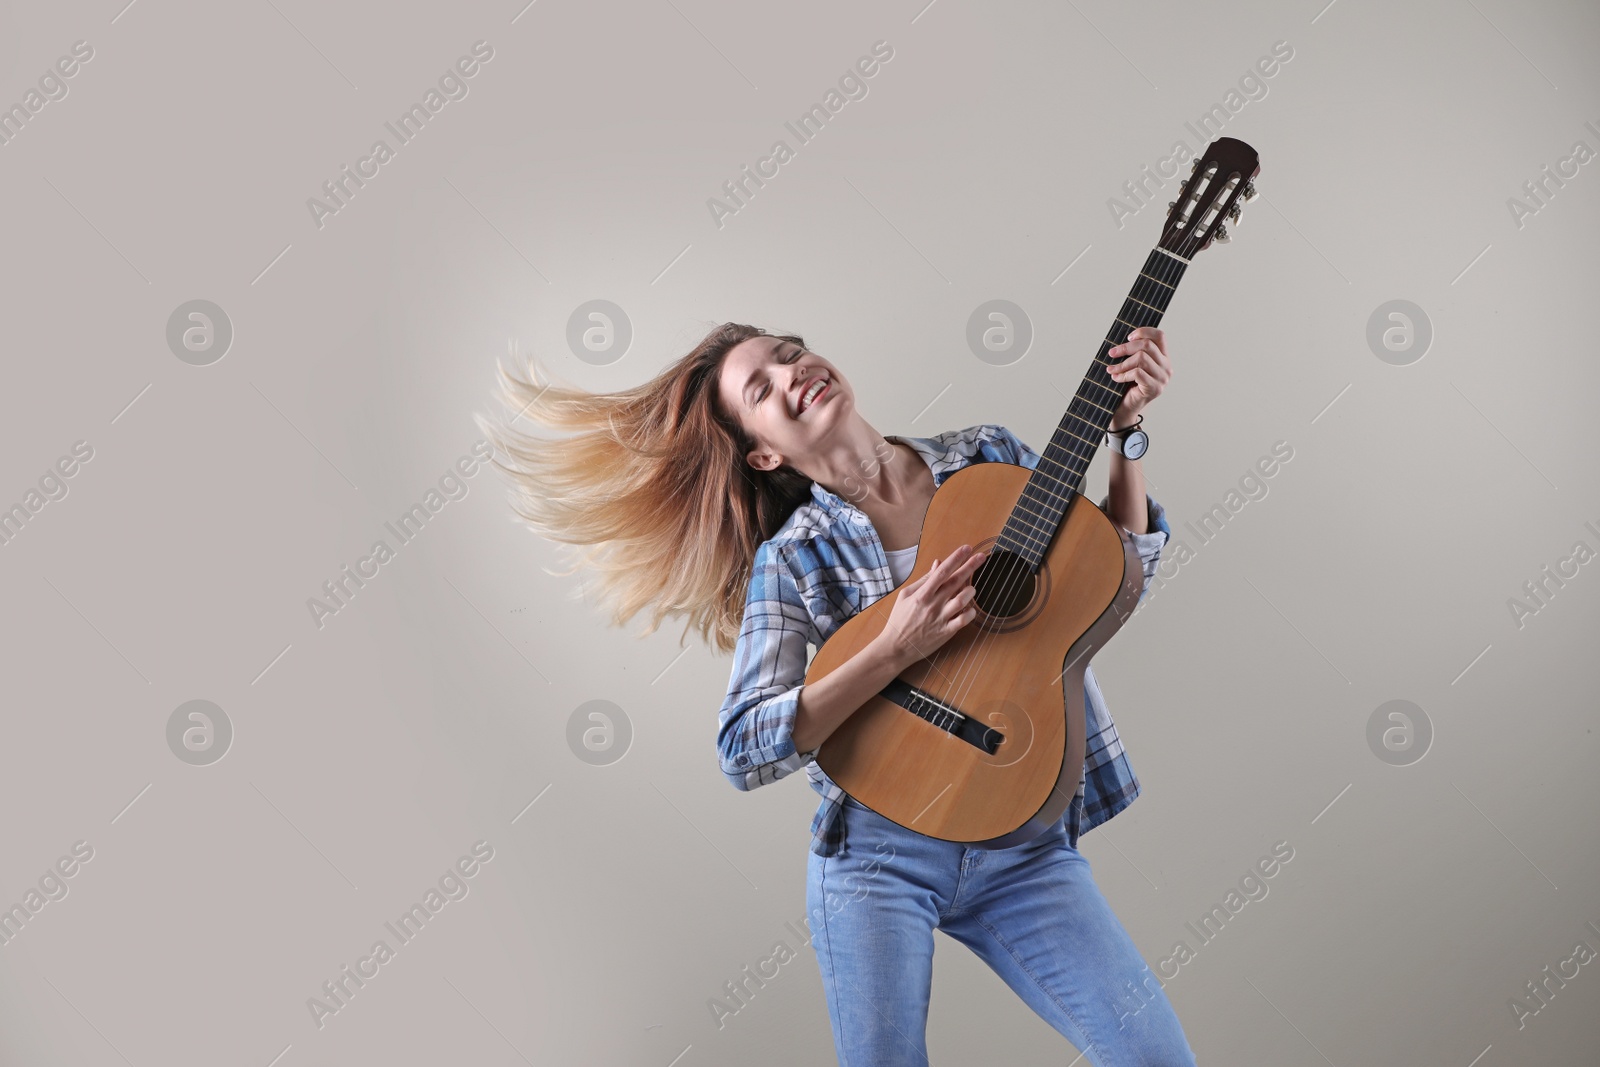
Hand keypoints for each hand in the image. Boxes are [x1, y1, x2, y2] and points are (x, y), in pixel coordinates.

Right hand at [877, 544, 986, 670]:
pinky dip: (970, 613)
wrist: (896, 647)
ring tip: (972, 587)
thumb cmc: (900, 620)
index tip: (966, 548)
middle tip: (981, 557)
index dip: (955, 558)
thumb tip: (938, 563)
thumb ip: (924, 579)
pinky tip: (970, 608)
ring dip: (970, 591)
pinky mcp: (946, 632)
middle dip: (969, 567)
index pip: (942, 571)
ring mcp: (940, 618)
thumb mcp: (906, 595)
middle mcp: (933, 605)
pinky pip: (963, 620)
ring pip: (962, 600)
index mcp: (922, 594)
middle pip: (955, 581)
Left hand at [1107, 327, 1170, 427]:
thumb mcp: (1133, 364)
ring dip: (1122, 364)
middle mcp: (1166, 366)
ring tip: (1112, 369)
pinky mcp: (1155, 388)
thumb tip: (1125, 338)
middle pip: (1147, 345)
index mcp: (1163, 357)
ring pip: (1142, 358)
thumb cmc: (1128, 385)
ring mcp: (1162, 378)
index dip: (1144, 332)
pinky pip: (1137, 373)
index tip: (1128, 337)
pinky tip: (1116, 378)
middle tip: (1112, 353)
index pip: (1160, 336)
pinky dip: (1123, 374)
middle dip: (1126, 347)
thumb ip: (1134, 351)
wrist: (1126, 408)